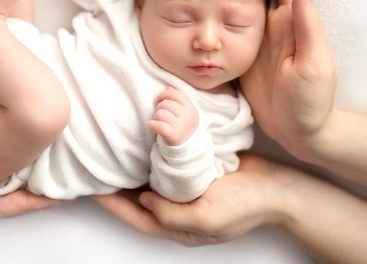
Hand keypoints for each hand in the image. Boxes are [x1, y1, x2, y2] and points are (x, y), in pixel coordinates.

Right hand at [0, 119, 65, 216]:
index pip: (4, 206)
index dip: (35, 202)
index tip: (64, 196)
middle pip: (10, 196)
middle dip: (40, 191)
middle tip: (71, 178)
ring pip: (5, 180)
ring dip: (30, 173)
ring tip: (58, 162)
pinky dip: (15, 158)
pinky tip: (28, 147)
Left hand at [93, 155, 289, 245]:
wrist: (278, 187)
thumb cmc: (246, 205)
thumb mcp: (207, 217)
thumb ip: (171, 214)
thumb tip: (142, 199)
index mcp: (179, 225)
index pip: (135, 217)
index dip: (111, 205)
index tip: (89, 189)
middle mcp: (179, 209)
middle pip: (139, 200)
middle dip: (117, 187)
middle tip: (96, 168)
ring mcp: (188, 190)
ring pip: (151, 181)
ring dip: (134, 169)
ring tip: (114, 153)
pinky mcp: (197, 173)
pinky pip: (168, 167)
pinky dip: (154, 157)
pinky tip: (145, 142)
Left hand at [147, 87, 198, 145]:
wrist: (187, 146)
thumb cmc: (182, 125)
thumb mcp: (185, 111)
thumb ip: (177, 99)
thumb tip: (167, 88)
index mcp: (190, 108)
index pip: (175, 94)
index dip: (164, 94)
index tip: (158, 99)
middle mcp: (187, 116)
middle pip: (166, 103)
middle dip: (159, 107)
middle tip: (160, 114)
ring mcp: (181, 126)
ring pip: (161, 113)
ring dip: (156, 117)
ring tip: (158, 121)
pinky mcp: (173, 135)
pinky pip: (158, 125)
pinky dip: (151, 124)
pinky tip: (151, 125)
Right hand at [240, 0, 337, 156]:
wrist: (299, 133)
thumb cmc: (312, 101)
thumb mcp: (313, 65)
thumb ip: (308, 27)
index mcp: (291, 23)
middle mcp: (274, 25)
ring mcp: (257, 38)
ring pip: (242, 1)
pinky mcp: (244, 53)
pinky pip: (230, 25)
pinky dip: (220, 8)